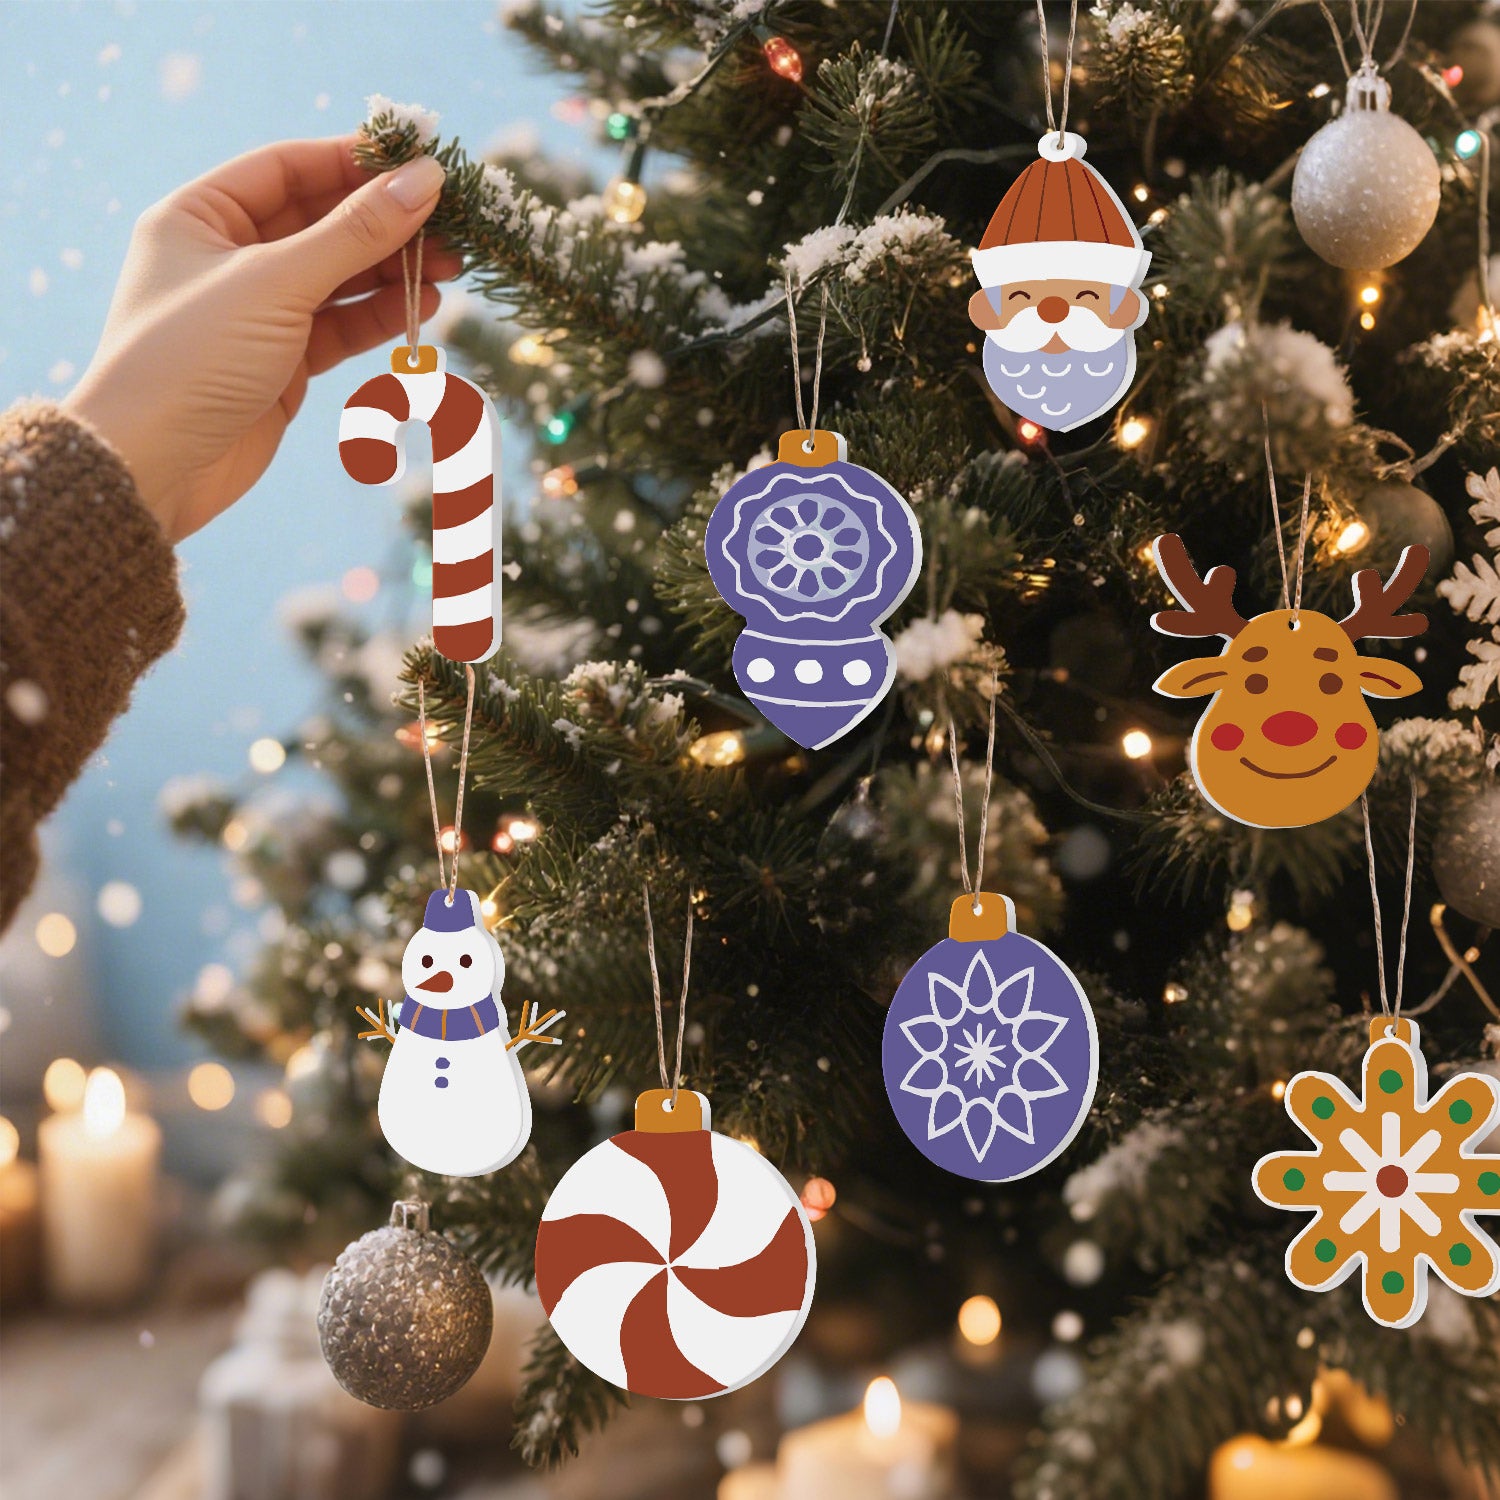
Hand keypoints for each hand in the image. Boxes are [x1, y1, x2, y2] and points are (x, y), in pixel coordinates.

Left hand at [64, 136, 458, 542]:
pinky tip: (421, 308)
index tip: (419, 162)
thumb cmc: (193, 358)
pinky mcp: (281, 364)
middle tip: (451, 225)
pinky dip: (379, 316)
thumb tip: (424, 179)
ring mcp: (256, 313)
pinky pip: (339, 326)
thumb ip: (355, 232)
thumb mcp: (276, 283)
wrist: (154, 467)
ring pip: (337, 278)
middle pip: (320, 223)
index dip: (354, 162)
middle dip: (386, 223)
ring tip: (450, 268)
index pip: (289, 168)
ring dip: (392, 271)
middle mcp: (226, 257)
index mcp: (199, 215)